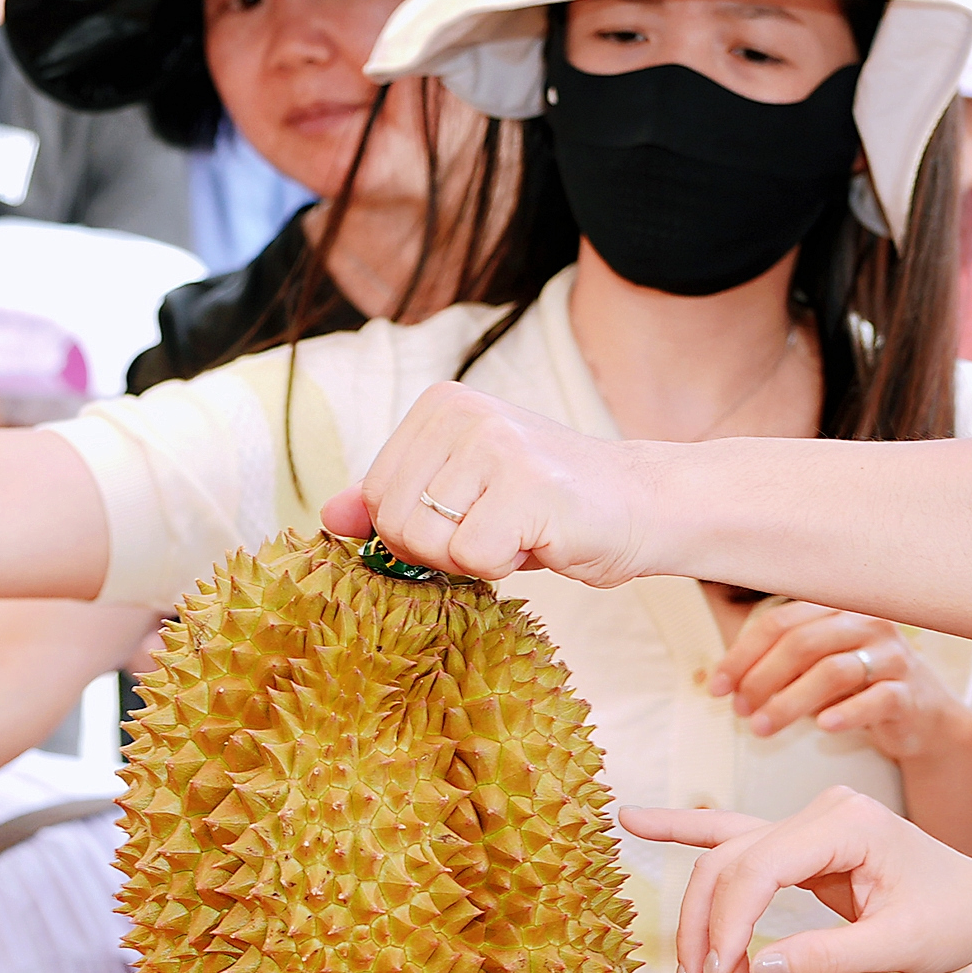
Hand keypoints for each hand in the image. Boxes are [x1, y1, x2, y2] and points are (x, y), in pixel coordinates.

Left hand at [323, 384, 668, 589]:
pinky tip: (539, 538)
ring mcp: (494, 444)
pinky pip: (472, 558)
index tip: (472, 517)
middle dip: (441, 549)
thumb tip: (328, 515)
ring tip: (518, 531)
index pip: (376, 496)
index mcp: (439, 405)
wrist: (643, 504)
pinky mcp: (526, 485)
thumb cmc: (550, 506)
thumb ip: (395, 500)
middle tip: (498, 529)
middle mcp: (462, 413)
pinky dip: (504, 567)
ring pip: (427, 543)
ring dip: (473, 559)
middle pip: (394, 521)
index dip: (417, 530)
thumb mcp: (462, 493)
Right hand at [626, 789, 971, 972]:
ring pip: (724, 861)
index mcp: (848, 822)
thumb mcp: (901, 946)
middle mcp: (820, 811)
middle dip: (710, 932)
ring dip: (703, 922)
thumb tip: (758, 970)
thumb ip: (830, 956)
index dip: (730, 923)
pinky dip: (684, 833)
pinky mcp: (797, 843)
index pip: (761, 865)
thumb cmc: (951, 918)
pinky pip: (731, 839)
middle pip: (731, 862)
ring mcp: (805, 823)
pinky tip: (635, 822)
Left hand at [712, 600, 969, 759]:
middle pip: (803, 643)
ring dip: (790, 702)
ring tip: (762, 728)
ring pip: (833, 671)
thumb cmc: (858, 687)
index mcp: (836, 610)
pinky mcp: (909, 692)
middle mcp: (865, 624)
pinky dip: (847, 712)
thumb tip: (726, 683)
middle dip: (762, 678)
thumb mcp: (815, 667)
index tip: (717, 688)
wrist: (921, 716)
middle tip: (740, 711)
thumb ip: (778, 665)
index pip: (779, 622)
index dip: (742, 655)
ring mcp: (891, 656)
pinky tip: (822, 727)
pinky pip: (876, 698)